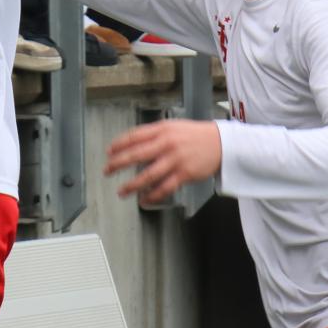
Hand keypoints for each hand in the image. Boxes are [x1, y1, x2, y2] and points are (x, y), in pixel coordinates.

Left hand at [103, 119, 223, 205]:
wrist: (221, 143)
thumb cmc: (195, 135)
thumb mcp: (173, 127)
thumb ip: (154, 133)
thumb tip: (133, 142)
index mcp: (162, 130)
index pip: (134, 136)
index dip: (118, 145)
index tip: (109, 152)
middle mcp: (166, 144)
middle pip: (135, 155)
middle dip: (118, 164)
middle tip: (107, 171)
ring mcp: (175, 160)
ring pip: (147, 175)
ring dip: (132, 185)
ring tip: (121, 191)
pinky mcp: (184, 174)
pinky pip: (164, 187)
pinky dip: (152, 195)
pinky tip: (144, 199)